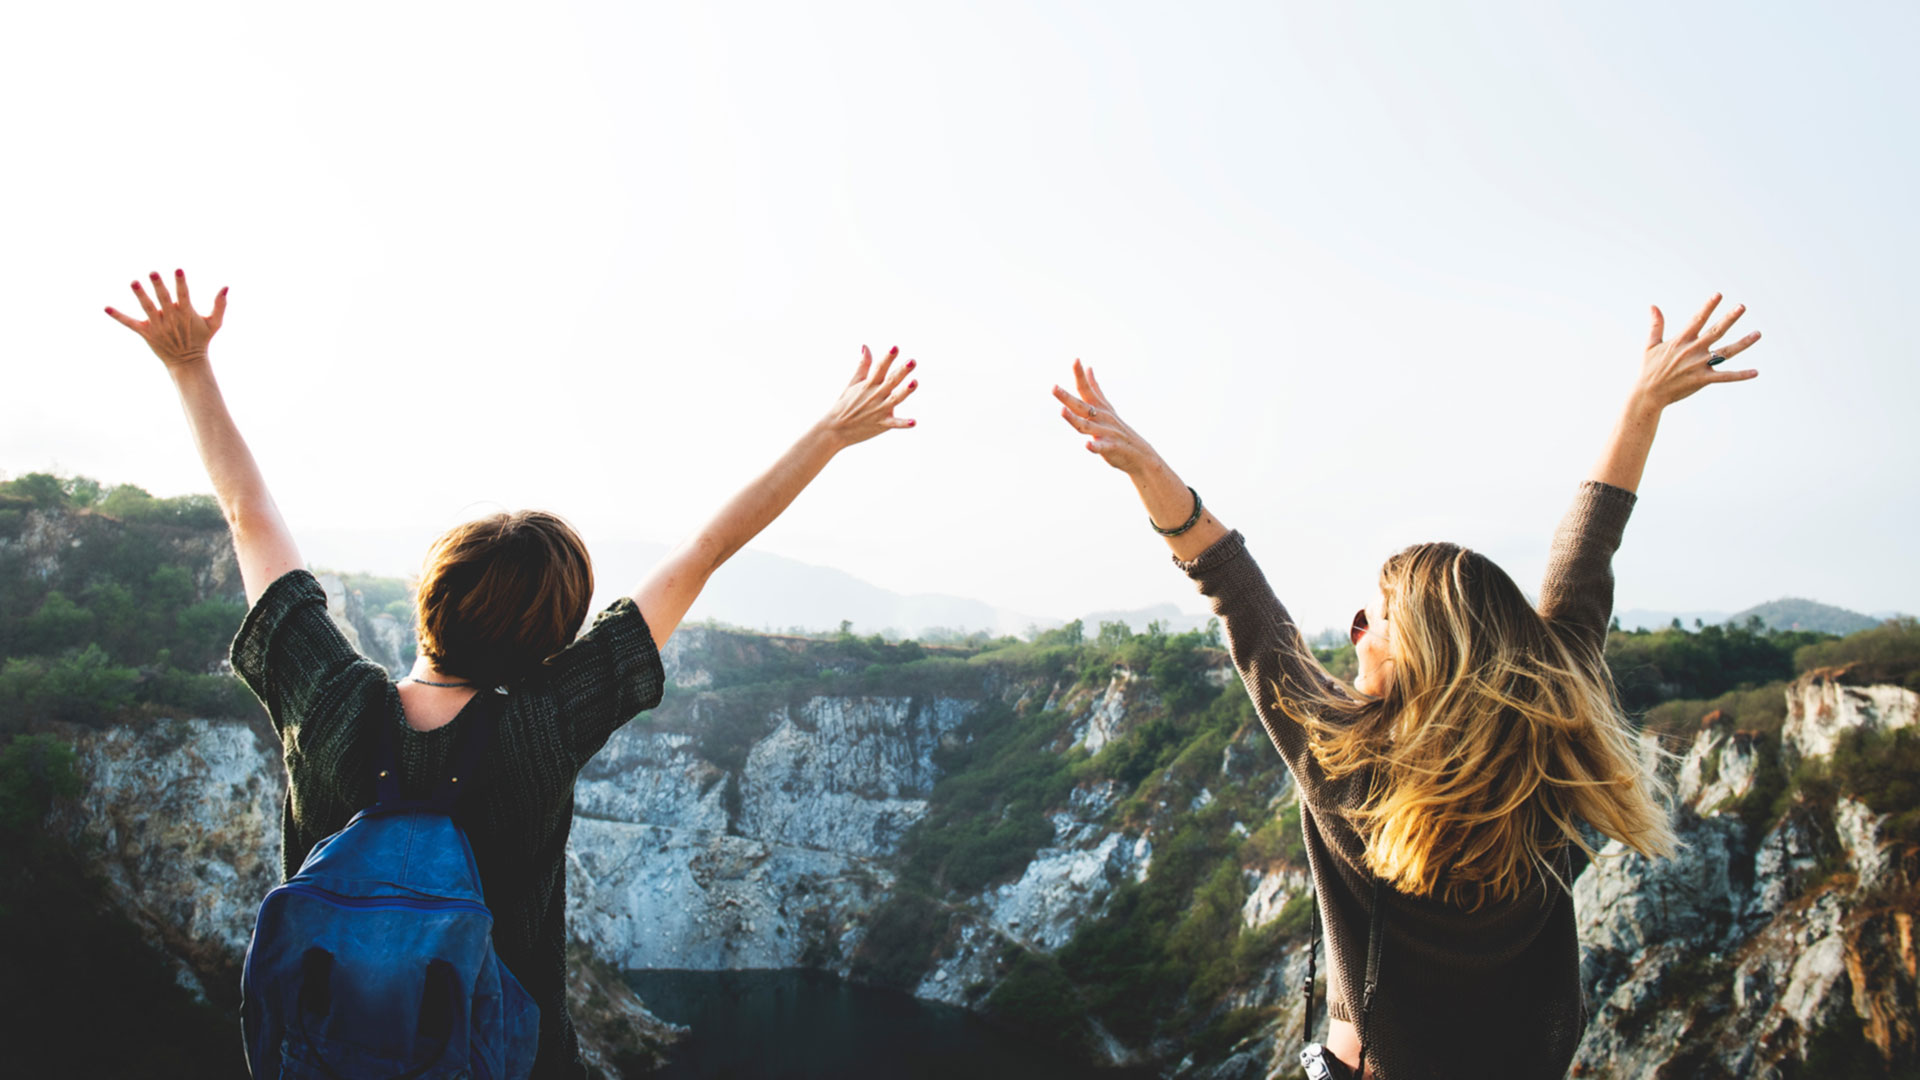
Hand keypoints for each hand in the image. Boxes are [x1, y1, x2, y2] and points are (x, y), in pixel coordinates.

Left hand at [105, 270, 227, 367]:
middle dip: (158, 286)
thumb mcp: (214, 323)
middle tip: (152, 273)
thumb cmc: (201, 340)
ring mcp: (157, 326)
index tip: (178, 270)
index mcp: (186, 313)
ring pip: (147, 308)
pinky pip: (130, 323)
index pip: (183, 295)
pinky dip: (118, 316)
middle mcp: (170, 318)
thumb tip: (226, 287)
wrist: (188, 362)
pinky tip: (105, 308)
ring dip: (140, 295)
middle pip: (163, 299)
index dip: (181, 283)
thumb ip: (220, 305)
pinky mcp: (146, 333)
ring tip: (134, 282)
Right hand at [817, 345, 918, 448]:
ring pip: (895, 399)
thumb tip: (865, 346)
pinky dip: (903, 423)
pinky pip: (894, 423)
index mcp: (869, 384)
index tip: (896, 347)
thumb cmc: (845, 404)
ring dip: (905, 391)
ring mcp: (879, 410)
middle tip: (913, 361)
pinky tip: (914, 422)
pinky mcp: (881, 424)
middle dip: (902, 371)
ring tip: (914, 382)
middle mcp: (875, 395)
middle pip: (891, 381)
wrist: (835, 429)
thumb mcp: (853, 383)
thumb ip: (863, 365)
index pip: (880, 368)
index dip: (888, 357)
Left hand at [1053, 359, 1160, 475]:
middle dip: (1067, 398)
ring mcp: (1106, 432)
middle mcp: (1102, 417)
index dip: (1080, 375)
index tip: (1076, 359)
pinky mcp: (1111, 448)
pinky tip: (1087, 444)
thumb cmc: (1118, 429)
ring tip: (1062, 411)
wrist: (1140, 453)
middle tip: (1053, 388)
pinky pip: (1101, 447)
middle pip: (1081, 406)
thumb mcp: (1106, 406)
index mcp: (1099, 408)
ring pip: (1087, 426)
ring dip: (1074, 419)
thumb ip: (1095, 388)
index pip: (1087, 389)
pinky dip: (1095, 446)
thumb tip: (1089, 368)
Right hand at [1635, 293, 1759, 411]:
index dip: (1708, 307)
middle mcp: (1693, 351)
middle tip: (1742, 307)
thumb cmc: (1649, 369)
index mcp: (1681, 341)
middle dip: (1730, 318)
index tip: (1719, 295)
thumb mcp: (1650, 345)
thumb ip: (1656, 325)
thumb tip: (1653, 306)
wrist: (1648, 394)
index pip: (1697, 320)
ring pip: (1726, 352)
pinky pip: (1725, 376)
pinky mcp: (1703, 380)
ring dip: (1743, 343)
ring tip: (1758, 334)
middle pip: (1716, 331)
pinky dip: (1740, 375)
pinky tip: (1755, 372)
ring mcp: (1699, 365)